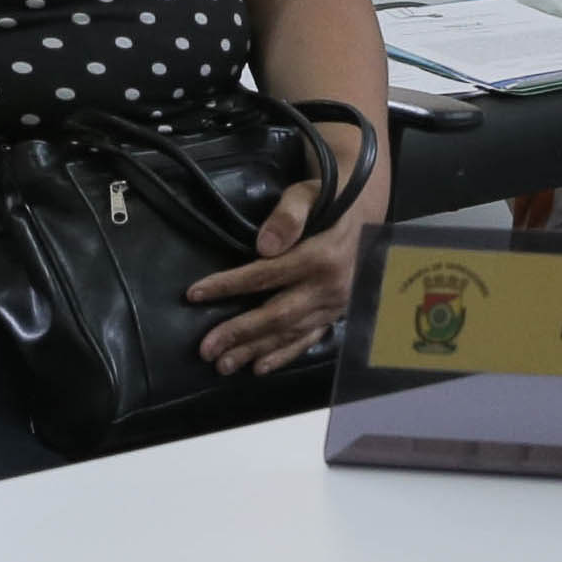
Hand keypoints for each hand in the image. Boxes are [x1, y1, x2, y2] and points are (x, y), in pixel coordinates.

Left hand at [188, 123, 384, 378]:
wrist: (366, 212)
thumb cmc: (329, 199)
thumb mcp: (308, 194)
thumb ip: (288, 215)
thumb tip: (264, 246)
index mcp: (321, 256)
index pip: (267, 275)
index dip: (229, 285)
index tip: (195, 295)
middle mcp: (329, 286)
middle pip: (277, 314)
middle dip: (239, 332)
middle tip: (205, 350)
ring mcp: (335, 304)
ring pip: (290, 332)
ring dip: (255, 350)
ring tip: (223, 365)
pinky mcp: (337, 313)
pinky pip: (309, 339)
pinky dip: (284, 355)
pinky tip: (259, 367)